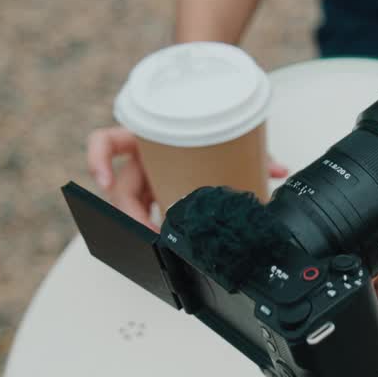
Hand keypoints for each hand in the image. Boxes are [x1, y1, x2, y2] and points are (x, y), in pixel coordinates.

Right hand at [87, 127, 287, 229]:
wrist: (215, 137)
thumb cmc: (209, 138)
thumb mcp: (227, 144)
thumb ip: (252, 154)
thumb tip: (279, 169)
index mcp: (148, 140)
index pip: (106, 142)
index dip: (98, 159)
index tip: (104, 179)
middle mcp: (142, 161)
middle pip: (122, 188)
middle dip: (132, 213)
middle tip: (152, 231)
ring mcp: (146, 182)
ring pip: (131, 206)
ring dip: (140, 223)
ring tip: (158, 240)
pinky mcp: (153, 198)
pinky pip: (143, 215)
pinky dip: (144, 226)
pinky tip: (152, 239)